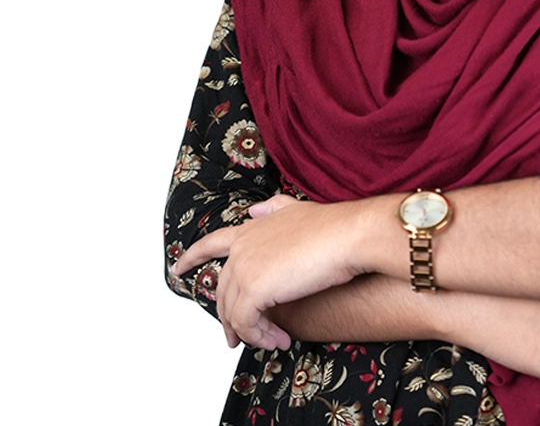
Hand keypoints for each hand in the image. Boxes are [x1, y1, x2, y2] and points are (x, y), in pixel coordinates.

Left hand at [172, 194, 371, 349]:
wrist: (349, 236)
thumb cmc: (333, 226)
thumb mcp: (298, 210)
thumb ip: (273, 210)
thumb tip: (253, 212)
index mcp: (251, 229)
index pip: (211, 242)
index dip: (193, 256)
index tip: (178, 268)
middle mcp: (242, 247)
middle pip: (223, 290)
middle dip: (228, 316)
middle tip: (238, 336)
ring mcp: (246, 268)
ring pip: (233, 311)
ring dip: (250, 331)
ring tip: (270, 340)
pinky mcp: (254, 290)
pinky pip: (247, 323)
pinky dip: (260, 336)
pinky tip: (279, 339)